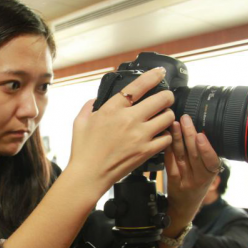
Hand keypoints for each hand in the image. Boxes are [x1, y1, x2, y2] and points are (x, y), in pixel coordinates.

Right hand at [68, 67, 175, 196]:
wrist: (88, 175)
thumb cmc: (83, 150)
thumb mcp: (80, 121)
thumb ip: (89, 106)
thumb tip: (96, 99)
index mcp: (112, 109)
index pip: (138, 86)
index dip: (153, 76)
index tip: (160, 72)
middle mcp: (129, 119)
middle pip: (162, 99)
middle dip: (167, 96)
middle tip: (165, 98)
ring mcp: (140, 136)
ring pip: (168, 117)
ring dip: (168, 114)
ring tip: (163, 116)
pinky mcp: (146, 151)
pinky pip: (167, 138)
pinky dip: (166, 135)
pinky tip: (160, 135)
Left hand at [164, 114, 220, 227]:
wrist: (184, 206)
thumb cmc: (197, 184)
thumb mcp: (207, 172)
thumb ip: (205, 155)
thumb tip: (200, 130)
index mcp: (212, 173)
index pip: (211, 160)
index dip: (206, 148)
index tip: (201, 134)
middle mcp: (199, 178)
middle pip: (194, 155)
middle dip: (189, 135)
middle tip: (185, 119)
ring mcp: (185, 180)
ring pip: (181, 156)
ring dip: (177, 138)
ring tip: (174, 124)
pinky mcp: (173, 180)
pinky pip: (170, 163)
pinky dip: (168, 149)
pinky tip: (165, 139)